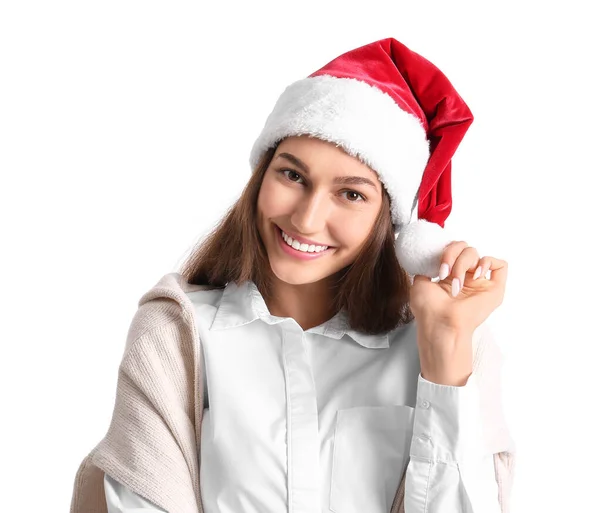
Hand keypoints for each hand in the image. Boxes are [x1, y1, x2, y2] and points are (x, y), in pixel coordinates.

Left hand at [409, 241, 507, 383]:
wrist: (439, 324)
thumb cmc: (428, 309)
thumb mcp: (420, 283)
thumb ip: (426, 268)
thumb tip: (429, 259)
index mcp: (451, 277)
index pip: (455, 250)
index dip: (446, 250)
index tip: (437, 265)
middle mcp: (467, 279)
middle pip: (465, 248)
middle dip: (452, 255)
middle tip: (444, 273)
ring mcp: (481, 284)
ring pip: (478, 254)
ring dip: (462, 264)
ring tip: (456, 283)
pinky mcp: (495, 290)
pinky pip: (501, 265)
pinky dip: (487, 263)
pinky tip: (476, 275)